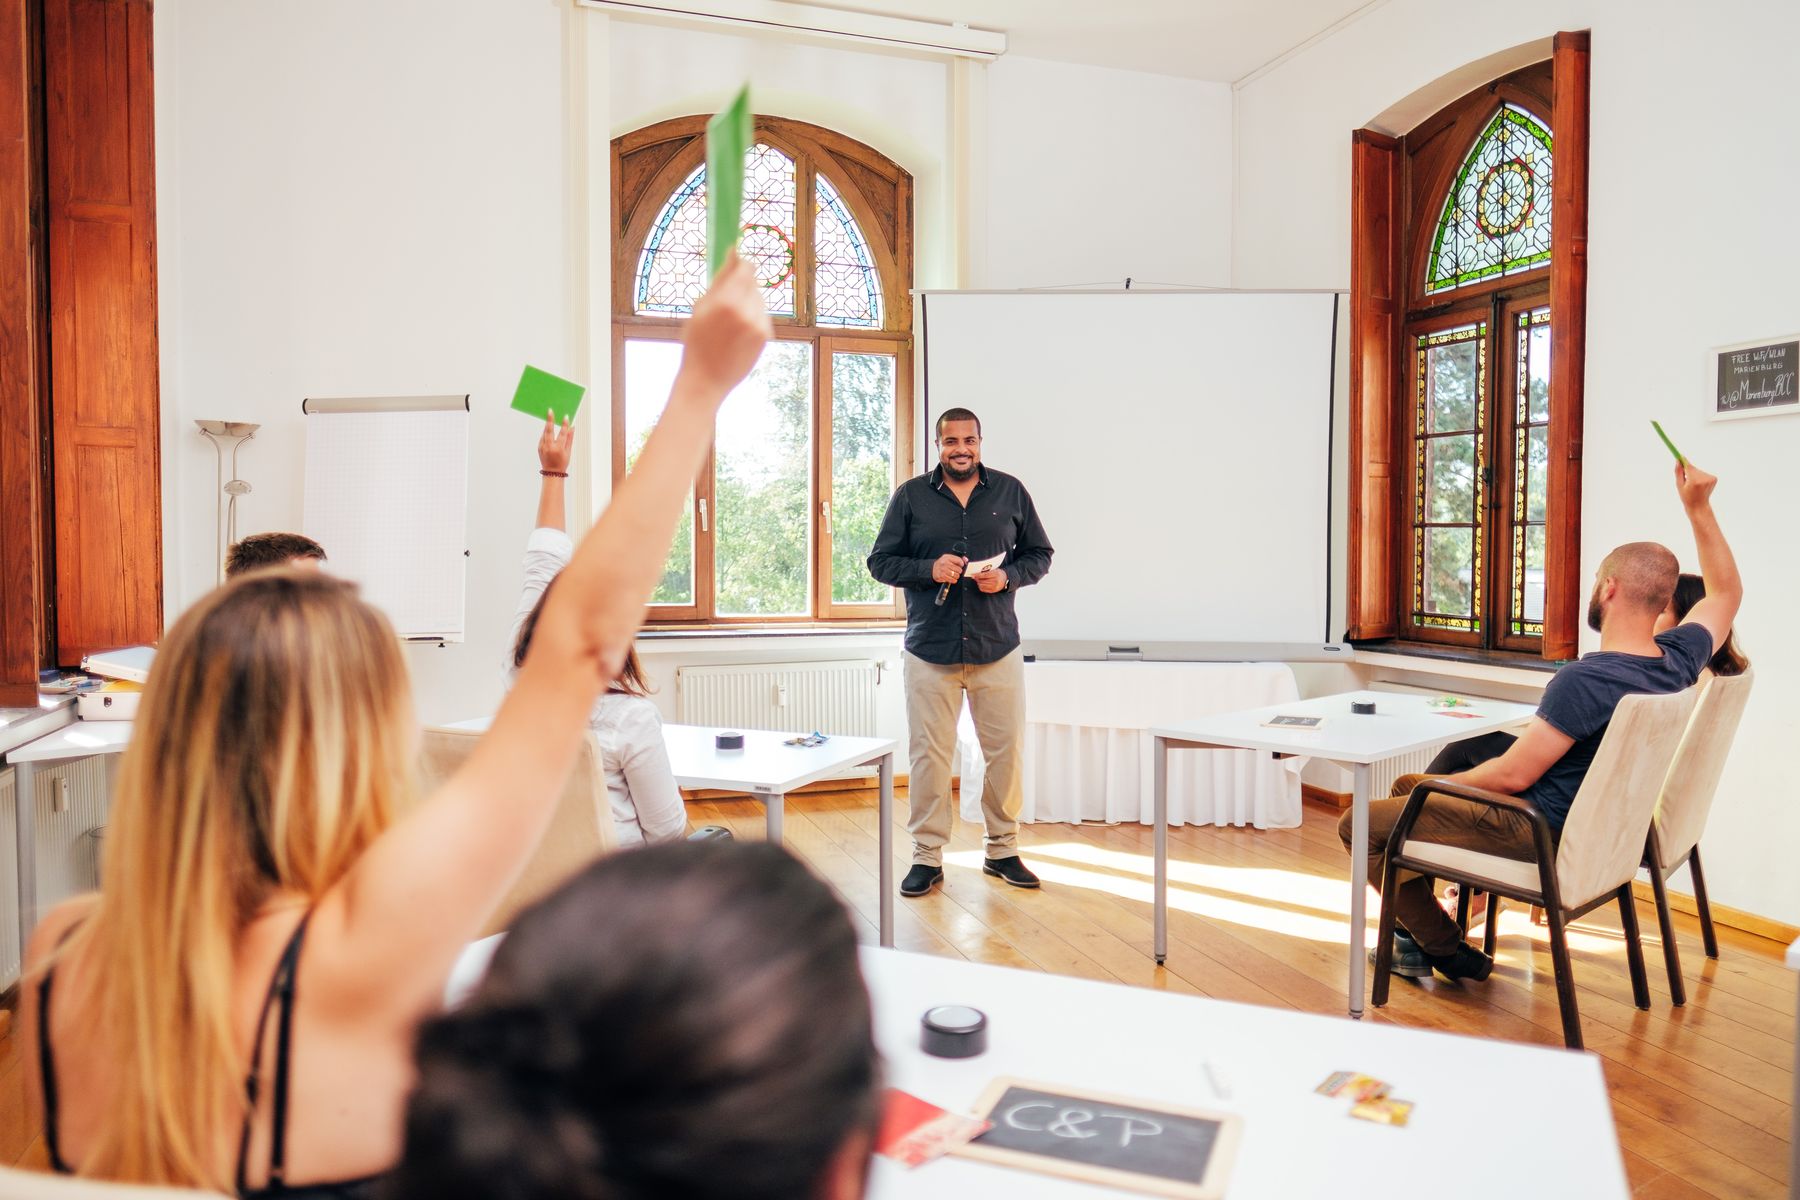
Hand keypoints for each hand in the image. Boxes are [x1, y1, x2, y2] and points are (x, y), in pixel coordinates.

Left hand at [538, 412, 573, 472]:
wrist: (551, 472)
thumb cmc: (562, 462)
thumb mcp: (568, 452)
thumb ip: (570, 439)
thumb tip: (572, 428)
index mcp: (558, 448)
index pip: (563, 434)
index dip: (565, 425)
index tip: (566, 416)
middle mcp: (549, 447)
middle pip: (549, 431)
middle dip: (550, 420)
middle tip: (550, 411)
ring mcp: (543, 447)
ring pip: (545, 433)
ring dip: (548, 425)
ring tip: (550, 416)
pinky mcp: (539, 447)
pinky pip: (543, 437)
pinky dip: (546, 433)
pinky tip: (549, 429)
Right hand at [680, 252, 771, 396]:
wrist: (706, 381)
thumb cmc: (696, 343)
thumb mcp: (700, 307)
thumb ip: (720, 278)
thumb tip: (734, 250)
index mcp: (727, 301)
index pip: (747, 268)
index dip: (742, 265)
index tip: (735, 266)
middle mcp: (747, 312)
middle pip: (753, 283)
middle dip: (741, 287)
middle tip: (723, 305)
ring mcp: (759, 325)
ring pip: (758, 300)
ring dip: (747, 303)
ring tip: (729, 324)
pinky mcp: (766, 336)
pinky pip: (762, 315)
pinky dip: (752, 318)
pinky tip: (737, 334)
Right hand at [931, 553, 967, 584]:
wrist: (933, 568)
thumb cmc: (943, 563)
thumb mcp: (949, 558)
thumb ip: (959, 558)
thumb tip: (966, 560)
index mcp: (947, 557)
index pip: (959, 561)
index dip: (962, 564)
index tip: (961, 565)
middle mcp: (945, 563)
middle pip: (958, 569)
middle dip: (959, 571)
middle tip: (957, 571)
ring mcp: (943, 570)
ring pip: (956, 575)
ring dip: (957, 576)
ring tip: (954, 575)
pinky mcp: (941, 576)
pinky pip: (952, 580)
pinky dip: (954, 580)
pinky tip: (952, 578)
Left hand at [972, 566, 1006, 593]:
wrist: (1006, 580)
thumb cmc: (998, 573)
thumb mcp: (994, 570)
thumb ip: (987, 571)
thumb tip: (977, 573)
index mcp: (996, 574)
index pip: (984, 575)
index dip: (978, 575)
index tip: (973, 575)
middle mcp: (996, 581)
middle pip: (983, 581)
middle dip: (977, 579)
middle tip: (974, 577)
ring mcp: (994, 586)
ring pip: (982, 585)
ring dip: (978, 583)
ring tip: (978, 580)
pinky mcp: (993, 591)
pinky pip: (983, 589)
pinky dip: (980, 587)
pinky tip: (980, 584)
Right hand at [1675, 460, 1716, 510]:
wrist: (1699, 506)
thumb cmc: (1686, 497)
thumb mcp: (1679, 485)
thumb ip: (1678, 472)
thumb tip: (1678, 461)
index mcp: (1694, 481)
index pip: (1688, 466)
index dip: (1683, 461)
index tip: (1679, 455)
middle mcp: (1703, 478)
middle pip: (1693, 469)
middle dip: (1688, 472)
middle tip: (1686, 481)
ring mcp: (1710, 478)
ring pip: (1698, 471)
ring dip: (1695, 475)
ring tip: (1694, 486)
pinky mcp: (1714, 478)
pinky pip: (1704, 473)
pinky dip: (1701, 477)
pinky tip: (1700, 486)